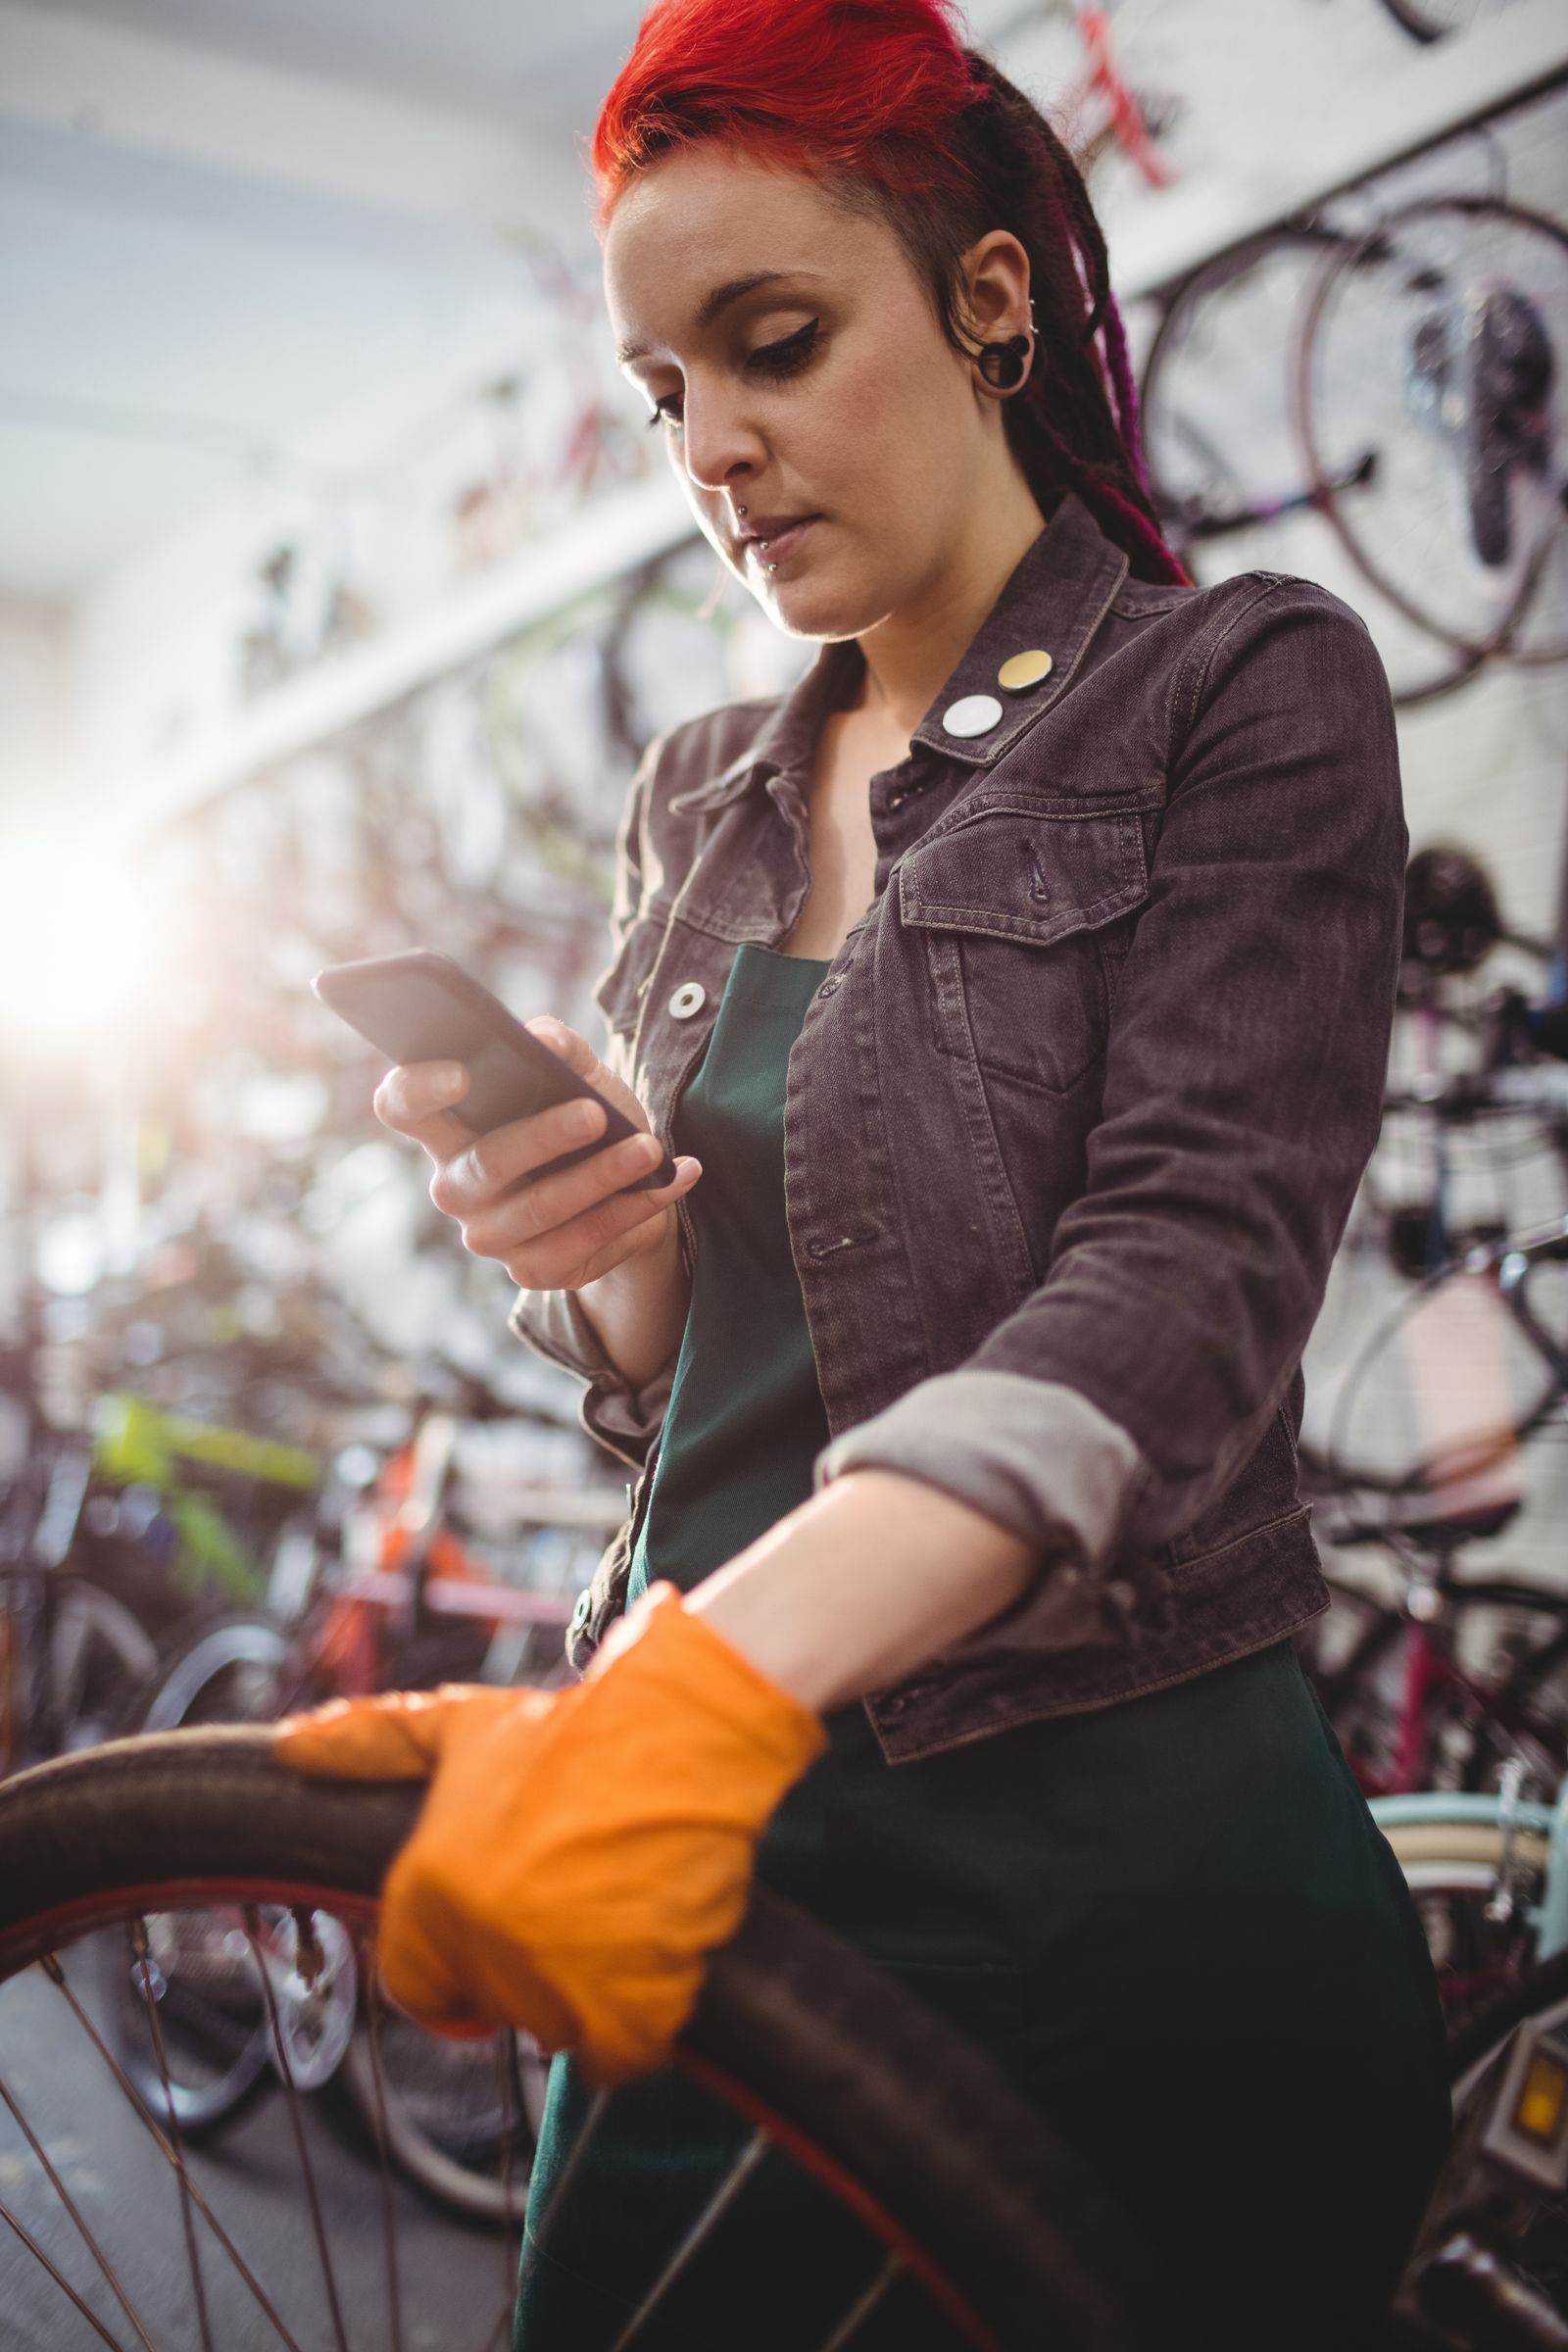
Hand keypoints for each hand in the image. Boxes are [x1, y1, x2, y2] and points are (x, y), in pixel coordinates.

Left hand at [272, 1582, 826, 2084]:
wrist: (682, 1731)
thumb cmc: (574, 1730)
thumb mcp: (464, 1724)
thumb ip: (371, 1741)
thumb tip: (287, 1746)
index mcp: (428, 1886)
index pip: (417, 1985)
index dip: (459, 1967)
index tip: (504, 1936)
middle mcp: (478, 1939)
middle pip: (497, 2004)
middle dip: (537, 1963)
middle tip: (579, 1898)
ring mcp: (550, 1977)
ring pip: (557, 2028)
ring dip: (593, 1989)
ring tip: (622, 1908)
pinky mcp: (623, 2005)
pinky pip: (617, 2056)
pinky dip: (641, 2023)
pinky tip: (655, 1950)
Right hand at [374, 1016, 701, 1292]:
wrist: (633, 1183)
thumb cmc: (588, 1114)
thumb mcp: (579, 1071)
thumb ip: (558, 1046)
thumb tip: (541, 1041)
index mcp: (447, 1127)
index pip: (400, 1106)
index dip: (417, 1090)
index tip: (462, 1073)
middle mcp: (455, 1186)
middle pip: (482, 1164)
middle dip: (542, 1138)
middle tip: (595, 1113)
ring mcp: (489, 1235)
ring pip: (539, 1209)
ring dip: (601, 1177)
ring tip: (649, 1149)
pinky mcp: (532, 1270)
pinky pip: (582, 1243)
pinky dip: (633, 1210)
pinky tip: (673, 1180)